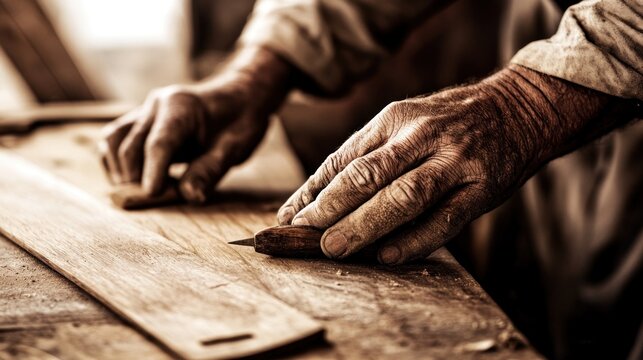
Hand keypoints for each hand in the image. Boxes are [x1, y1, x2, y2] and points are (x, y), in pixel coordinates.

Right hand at [99, 47, 292, 202]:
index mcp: (182, 106)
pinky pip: (114, 141)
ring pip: (113, 140)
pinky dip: (117, 163)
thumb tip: (190, 196)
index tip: (152, 195)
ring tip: (143, 190)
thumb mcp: (234, 148)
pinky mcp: (139, 121)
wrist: (238, 100)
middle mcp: (156, 105)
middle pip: (130, 146)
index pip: (159, 143)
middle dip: (136, 178)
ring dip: (121, 171)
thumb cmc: (239, 122)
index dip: (153, 172)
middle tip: (155, 200)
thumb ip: (210, 171)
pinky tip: (138, 179)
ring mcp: (144, 111)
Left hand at [278, 64, 614, 263]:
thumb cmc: (449, 122)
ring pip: (403, 196)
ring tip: (332, 248)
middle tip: (300, 233)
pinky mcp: (483, 187)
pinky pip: (445, 219)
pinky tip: (387, 256)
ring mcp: (455, 161)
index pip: (344, 158)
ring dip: (363, 225)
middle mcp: (422, 136)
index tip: (288, 216)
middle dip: (329, 207)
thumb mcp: (405, 123)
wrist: (520, 108)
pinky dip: (414, 240)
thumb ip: (368, 154)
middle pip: (368, 175)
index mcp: (395, 119)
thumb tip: (317, 195)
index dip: (312, 190)